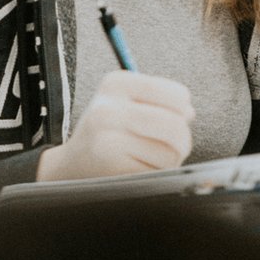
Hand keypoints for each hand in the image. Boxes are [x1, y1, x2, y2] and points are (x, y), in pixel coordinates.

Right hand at [36, 71, 193, 181]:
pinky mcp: (112, 169)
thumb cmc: (106, 132)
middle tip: (174, 147)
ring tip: (149, 158)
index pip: (177, 95)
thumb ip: (160, 102)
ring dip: (168, 161)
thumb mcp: (125, 103)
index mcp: (116, 84)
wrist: (70, 165)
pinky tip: (139, 170)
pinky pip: (156, 173)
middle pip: (175, 125)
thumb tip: (189, 112)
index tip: (176, 118)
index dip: (184, 111)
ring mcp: (109, 140)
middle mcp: (108, 109)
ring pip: (169, 153)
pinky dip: (156, 175)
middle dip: (182, 141)